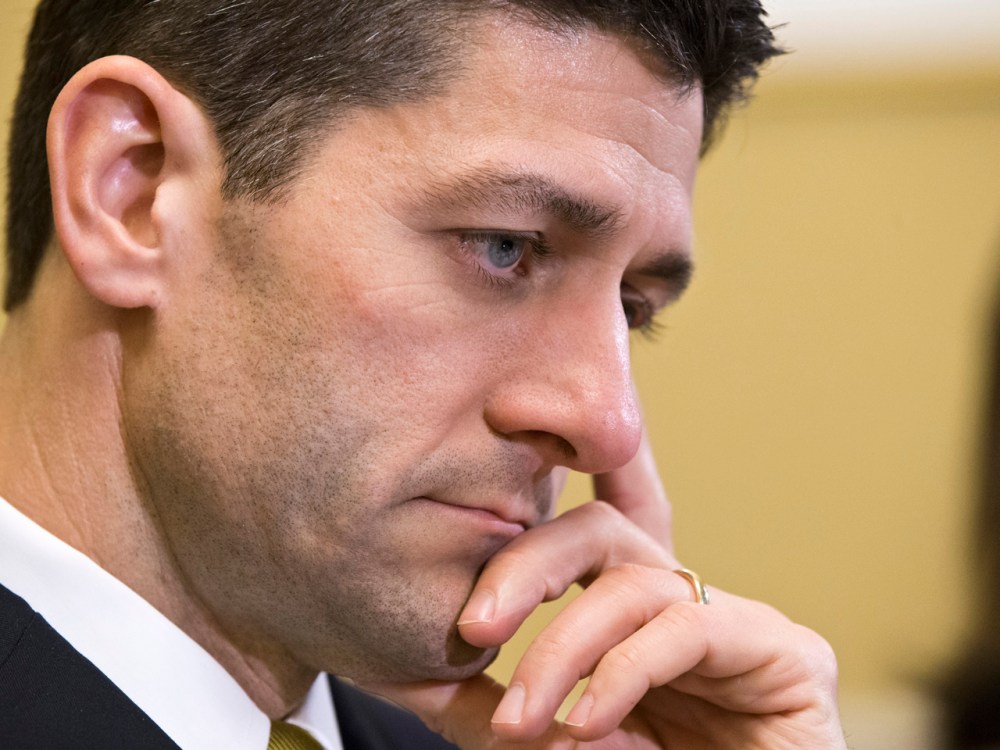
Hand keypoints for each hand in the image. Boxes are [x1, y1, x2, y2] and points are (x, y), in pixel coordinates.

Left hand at [368, 431, 845, 748]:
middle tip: (470, 627)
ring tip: (524, 720)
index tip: (483, 478)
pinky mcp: (788, 654)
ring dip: (563, 648)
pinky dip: (624, 671)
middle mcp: (683, 610)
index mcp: (634, 626)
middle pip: (599, 533)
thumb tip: (425, 678)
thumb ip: (504, 715)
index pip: (585, 542)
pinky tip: (588, 720)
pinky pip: (687, 627)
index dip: (546, 502)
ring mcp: (737, 626)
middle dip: (527, 566)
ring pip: (634, 580)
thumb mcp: (555, 748)